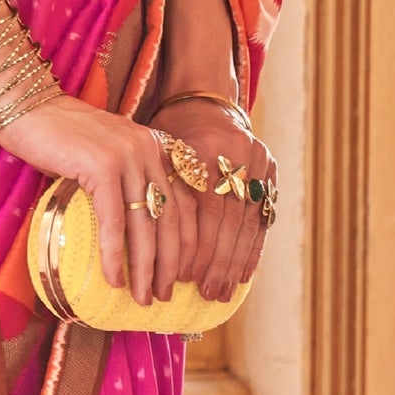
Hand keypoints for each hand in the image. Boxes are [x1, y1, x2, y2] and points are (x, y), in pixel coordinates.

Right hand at [0, 94, 191, 307]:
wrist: (27, 105)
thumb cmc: (61, 136)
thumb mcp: (107, 156)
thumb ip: (128, 182)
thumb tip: (138, 237)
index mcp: (156, 147)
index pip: (186, 203)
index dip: (186, 244)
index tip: (181, 276)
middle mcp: (149, 149)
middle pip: (170, 218)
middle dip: (169, 264)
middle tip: (163, 296)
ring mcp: (127, 155)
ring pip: (144, 224)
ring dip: (144, 268)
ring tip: (141, 297)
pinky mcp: (102, 165)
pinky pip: (113, 220)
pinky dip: (114, 254)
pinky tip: (113, 279)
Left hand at [147, 99, 275, 301]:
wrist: (204, 99)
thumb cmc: (169, 132)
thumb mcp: (158, 151)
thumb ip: (154, 187)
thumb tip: (125, 239)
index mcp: (203, 148)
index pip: (203, 209)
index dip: (194, 247)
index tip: (181, 277)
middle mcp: (235, 153)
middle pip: (228, 220)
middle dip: (216, 263)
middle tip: (204, 295)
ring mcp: (257, 160)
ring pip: (248, 222)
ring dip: (234, 263)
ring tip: (220, 293)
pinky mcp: (270, 169)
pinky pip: (263, 216)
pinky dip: (252, 249)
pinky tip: (243, 275)